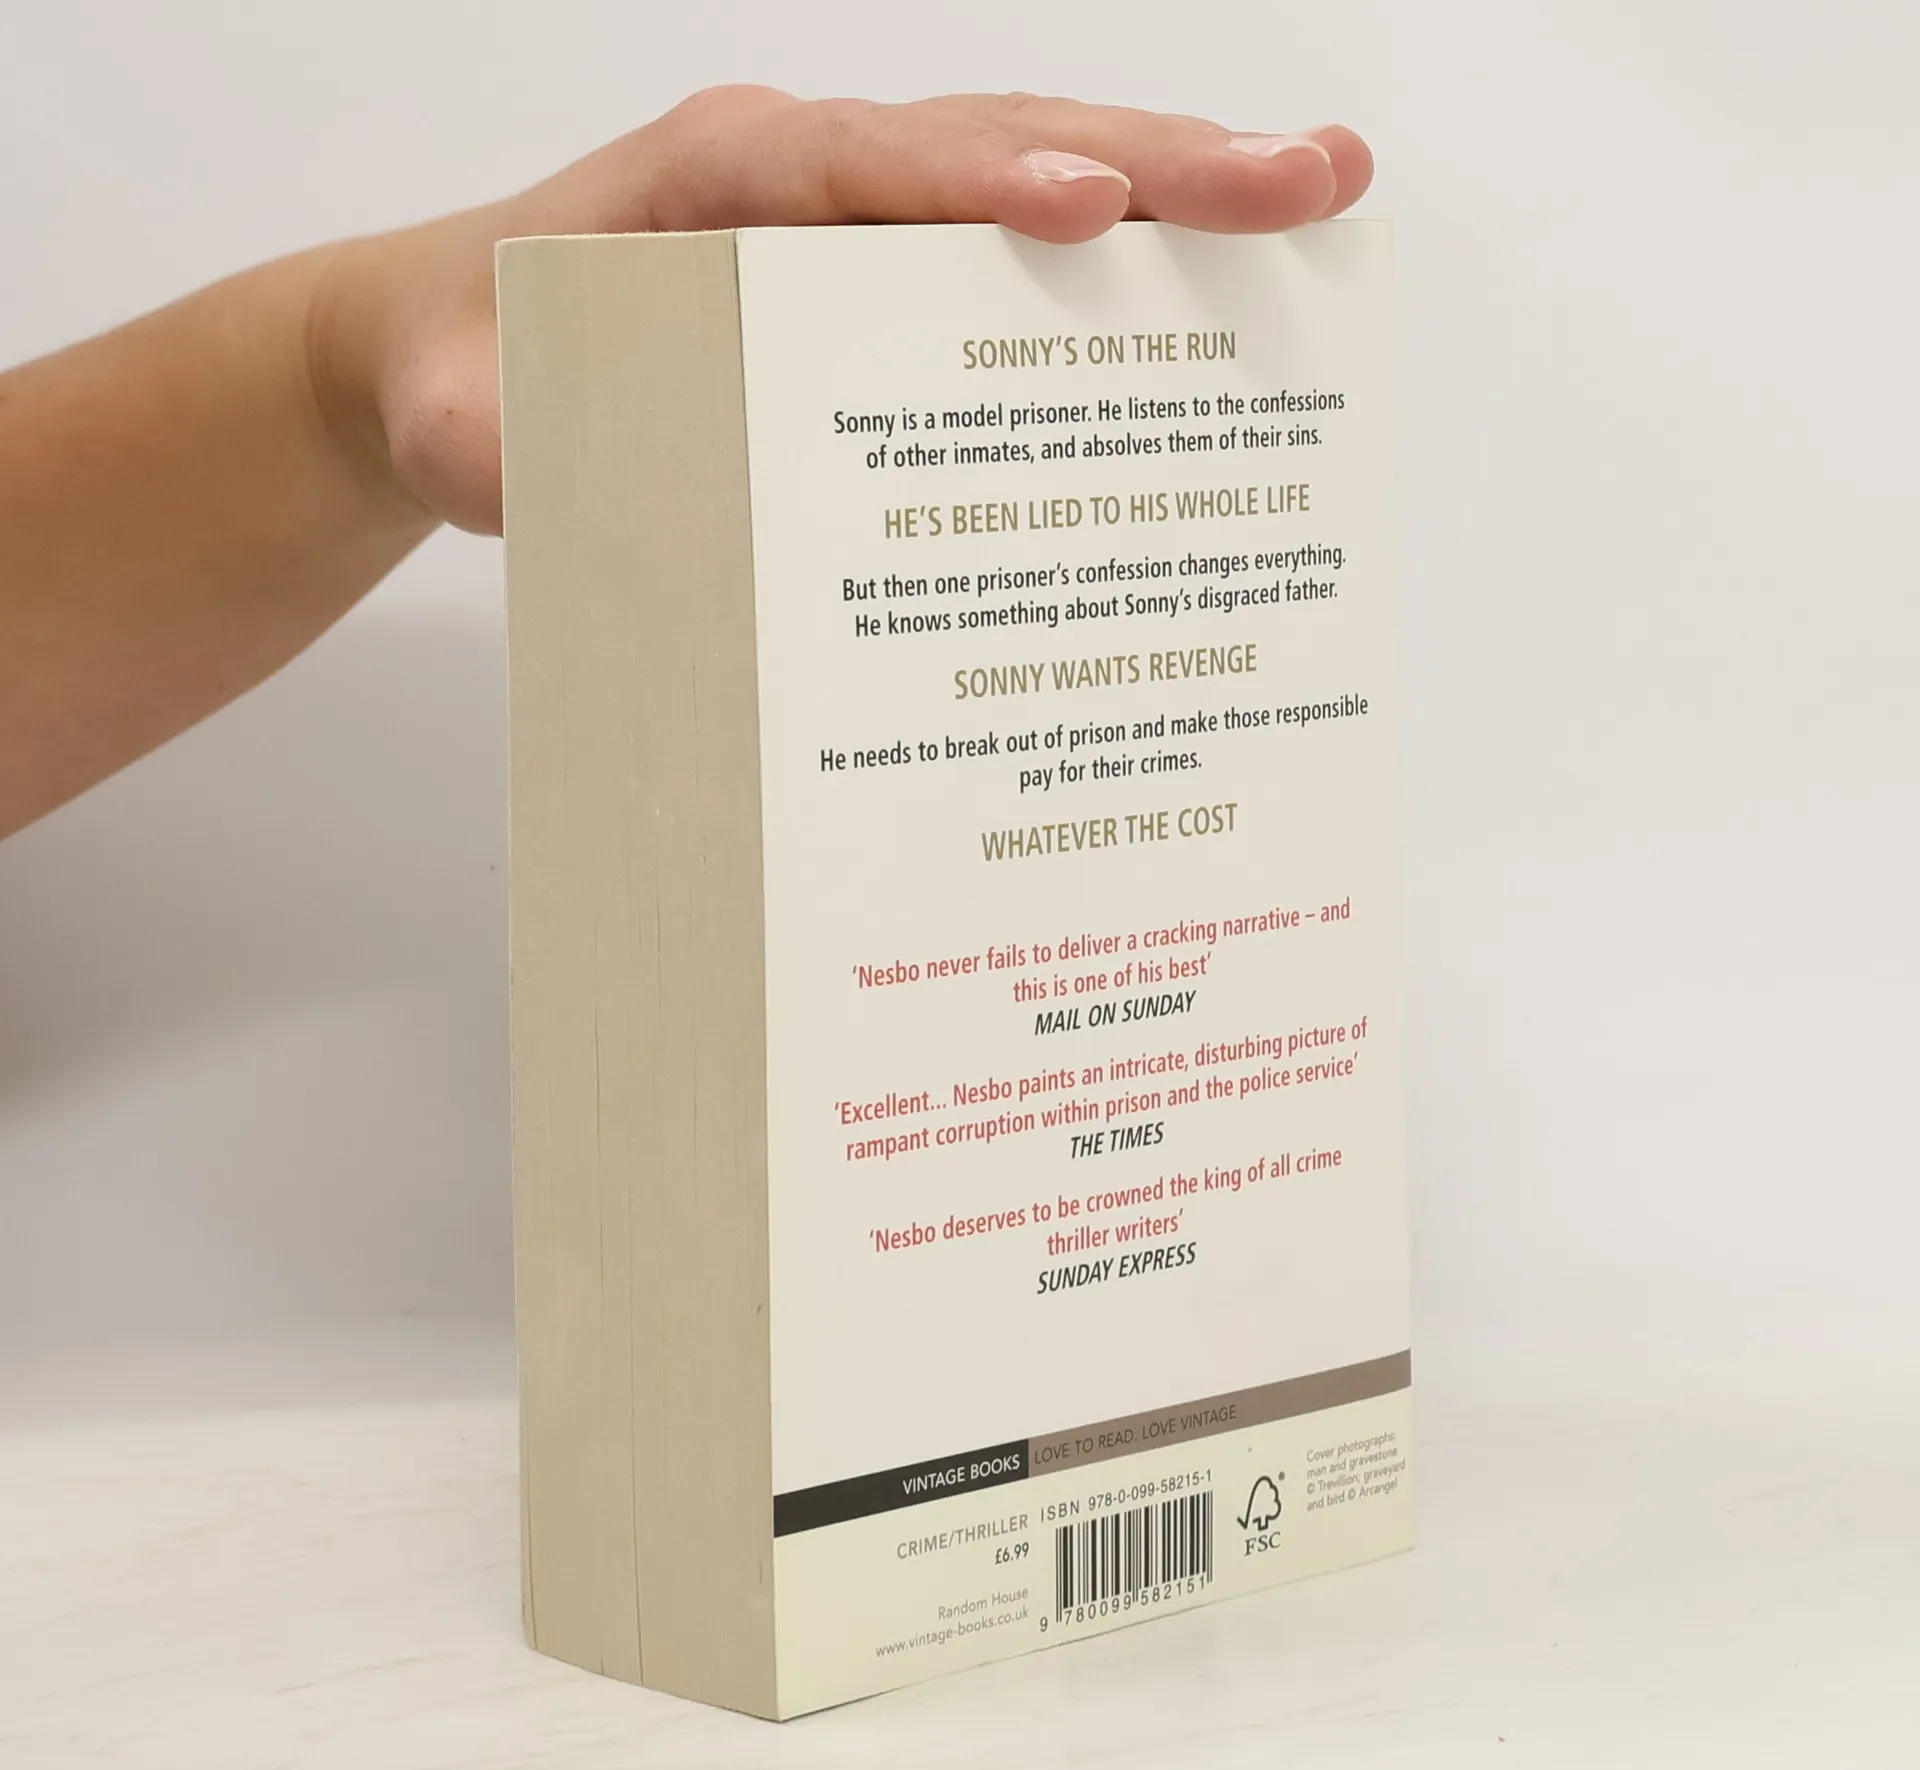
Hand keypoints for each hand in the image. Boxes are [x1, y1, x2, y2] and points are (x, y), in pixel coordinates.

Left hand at [310, 88, 1373, 536]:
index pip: (856, 164)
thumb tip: (584, 485)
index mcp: (704, 184)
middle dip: (1153, 158)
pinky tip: (1226, 284)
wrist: (452, 350)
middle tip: (1304, 175)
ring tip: (1321, 192)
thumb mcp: (463, 426)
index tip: (1084, 207)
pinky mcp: (886, 276)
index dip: (973, 178)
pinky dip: (1127, 262)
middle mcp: (801, 176)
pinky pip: (1016, 257)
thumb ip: (504, 451)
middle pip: (993, 140)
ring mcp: (857, 218)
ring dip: (1178, 185)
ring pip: (1034, 174)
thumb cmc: (472, 373)